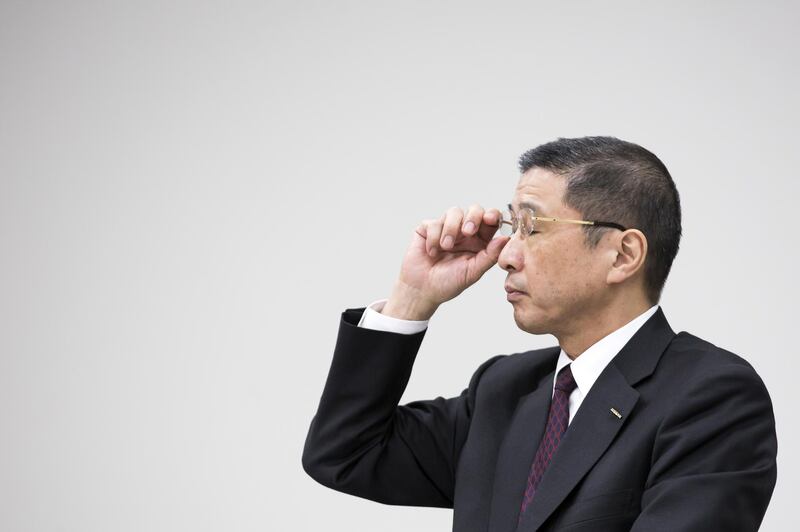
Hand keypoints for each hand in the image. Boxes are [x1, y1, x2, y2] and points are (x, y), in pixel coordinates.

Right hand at [382, 205, 510, 319]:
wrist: (421, 290)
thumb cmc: (448, 283)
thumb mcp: (472, 272)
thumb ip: (490, 256)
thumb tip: (506, 238)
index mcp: (480, 241)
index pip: (491, 221)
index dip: (493, 215)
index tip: (490, 219)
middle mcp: (465, 232)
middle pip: (475, 209)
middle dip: (473, 217)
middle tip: (467, 232)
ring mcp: (446, 228)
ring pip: (454, 212)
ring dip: (450, 229)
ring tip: (446, 247)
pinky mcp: (428, 228)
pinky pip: (433, 222)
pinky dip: (433, 237)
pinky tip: (432, 252)